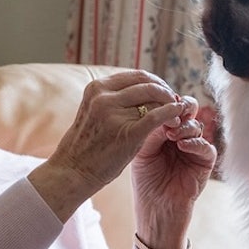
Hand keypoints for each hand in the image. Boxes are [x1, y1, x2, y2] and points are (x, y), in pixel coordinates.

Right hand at [30, 70, 193, 221]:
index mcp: (96, 88)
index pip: (136, 76)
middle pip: (147, 83)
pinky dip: (171, 114)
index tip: (164, 92)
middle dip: (166, 91)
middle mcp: (104, 96)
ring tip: (177, 114)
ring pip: (154, 97)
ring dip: (170, 103)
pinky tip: (177, 118)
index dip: (156, 82)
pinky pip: (156, 116)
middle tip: (175, 102)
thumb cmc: (85, 146)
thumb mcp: (93, 112)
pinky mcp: (126, 132)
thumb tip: (143, 92)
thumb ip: (114, 100)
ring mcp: (114, 113)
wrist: (72, 172)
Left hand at [130, 93, 215, 248]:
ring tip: (172, 134)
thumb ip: (151, 131)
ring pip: (197, 126)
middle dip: (181, 107)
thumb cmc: (145, 184)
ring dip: (185, 127)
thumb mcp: (142, 153)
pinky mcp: (204, 163)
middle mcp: (180, 137)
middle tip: (172, 110)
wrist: (156, 213)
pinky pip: (206, 147)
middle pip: (188, 111)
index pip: (169, 108)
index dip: (166, 103)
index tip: (158, 102)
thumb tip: (161, 109)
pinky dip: (195, 143)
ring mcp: (193, 149)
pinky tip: (182, 146)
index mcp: (164, 131)